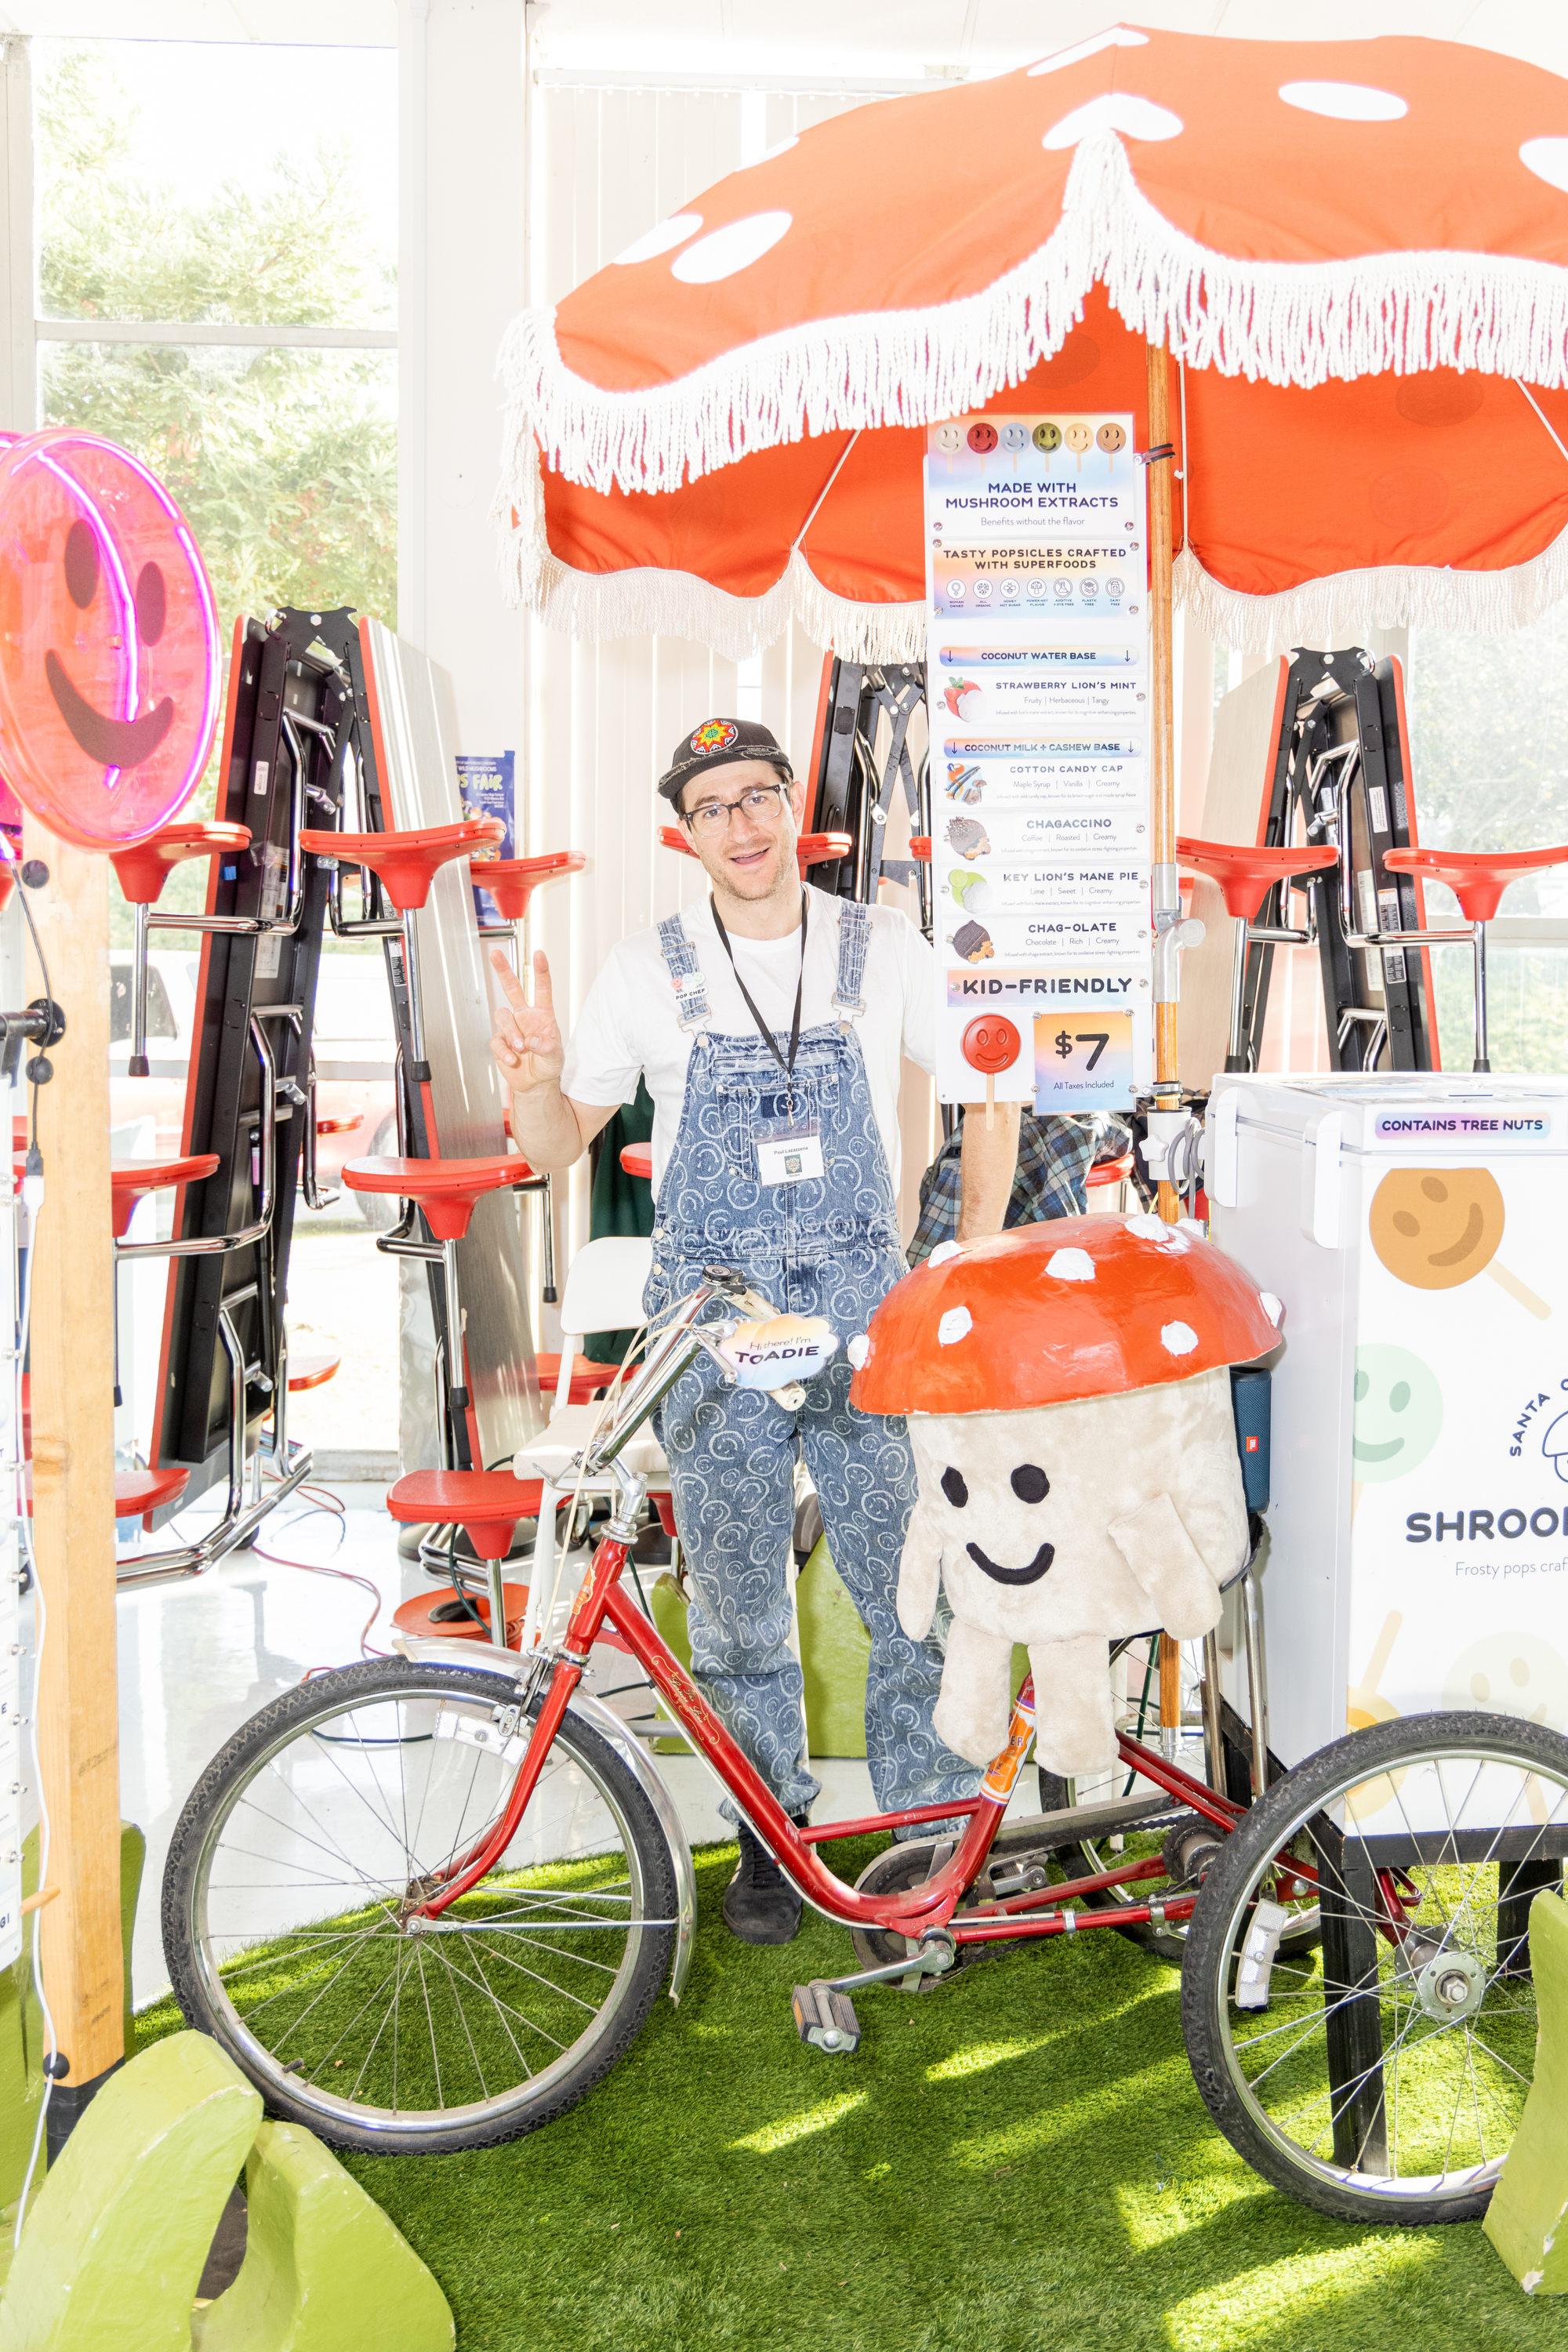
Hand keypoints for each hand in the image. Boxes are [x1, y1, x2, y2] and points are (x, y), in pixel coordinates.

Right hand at [489, 947, 564, 1092]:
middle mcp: (524, 1016)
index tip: (540, 954)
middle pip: (512, 988)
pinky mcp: (499, 1042)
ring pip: (502, 1016)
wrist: (536, 1083)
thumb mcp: (556, 1057)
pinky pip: (496, 1041)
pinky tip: (512, 1060)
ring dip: (511, 1032)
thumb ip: (547, 1047)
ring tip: (520, 1048)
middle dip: (503, 970)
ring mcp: (510, 1028)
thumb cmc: (548, 1065)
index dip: (541, 971)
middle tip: (495, 954)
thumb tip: (532, 1040)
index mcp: (542, 1015)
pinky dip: (504, 1051)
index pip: (542, 989)